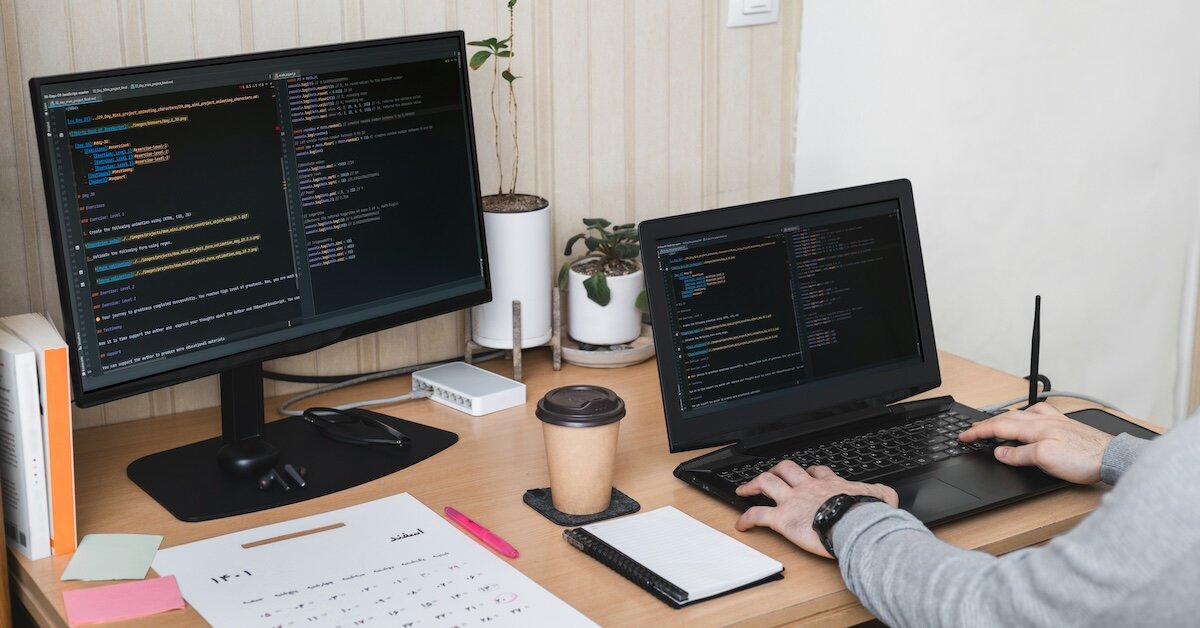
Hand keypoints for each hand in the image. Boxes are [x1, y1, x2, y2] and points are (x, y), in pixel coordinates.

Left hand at [734, 461, 897, 557]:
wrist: (857, 524)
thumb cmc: (868, 514)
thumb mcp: (881, 497)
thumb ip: (881, 494)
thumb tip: (888, 498)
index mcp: (830, 484)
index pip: (816, 472)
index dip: (809, 472)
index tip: (806, 474)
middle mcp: (808, 488)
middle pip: (786, 469)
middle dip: (775, 471)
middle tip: (769, 476)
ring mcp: (793, 501)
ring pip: (766, 483)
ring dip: (753, 485)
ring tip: (744, 490)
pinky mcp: (782, 518)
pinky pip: (758, 515)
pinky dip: (746, 519)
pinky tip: (741, 524)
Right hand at [958, 403, 1113, 483]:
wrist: (1112, 457)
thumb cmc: (1083, 459)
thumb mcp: (1045, 460)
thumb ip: (1019, 455)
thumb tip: (999, 452)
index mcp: (1035, 428)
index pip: (998, 428)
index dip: (978, 433)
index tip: (963, 437)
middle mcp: (1044, 421)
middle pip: (1007, 419)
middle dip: (986, 424)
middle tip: (972, 431)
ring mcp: (1055, 422)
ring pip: (1022, 415)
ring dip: (1004, 418)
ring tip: (994, 422)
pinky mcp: (1066, 426)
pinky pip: (1039, 415)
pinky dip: (1026, 416)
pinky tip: (1030, 418)